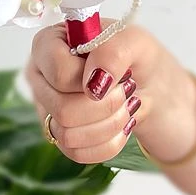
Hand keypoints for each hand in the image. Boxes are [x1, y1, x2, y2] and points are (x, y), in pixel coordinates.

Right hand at [26, 19, 190, 163]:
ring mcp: (47, 108)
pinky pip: (76, 153)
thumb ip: (112, 51)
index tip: (116, 73)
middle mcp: (41, 76)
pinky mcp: (60, 136)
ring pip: (67, 135)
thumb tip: (93, 84)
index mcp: (49, 43)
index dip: (91, 79)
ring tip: (125, 106)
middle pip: (61, 108)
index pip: (59, 72)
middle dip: (105, 105)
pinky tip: (120, 125)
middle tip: (126, 90)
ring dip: (109, 124)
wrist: (154, 88)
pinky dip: (108, 142)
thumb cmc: (138, 57)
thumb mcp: (135, 41)